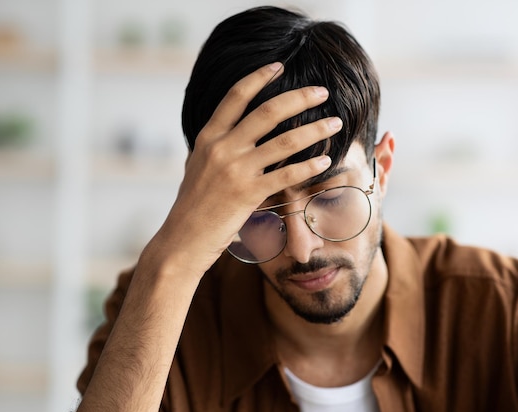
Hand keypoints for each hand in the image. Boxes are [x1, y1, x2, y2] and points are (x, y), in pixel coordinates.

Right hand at [143, 62, 341, 277]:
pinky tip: (325, 161)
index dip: (258, 78)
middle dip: (299, 98)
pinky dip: (308, 166)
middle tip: (322, 92)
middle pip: (266, 112)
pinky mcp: (248, 195)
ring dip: (314, 130)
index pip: (235, 97)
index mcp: (208, 137)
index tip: (278, 66)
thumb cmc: (192, 205)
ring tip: (334, 123)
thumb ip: (213, 146)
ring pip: (283, 142)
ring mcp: (235, 170)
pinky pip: (286, 176)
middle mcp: (221, 148)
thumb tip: (225, 130)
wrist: (182, 239)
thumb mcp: (197, 166)